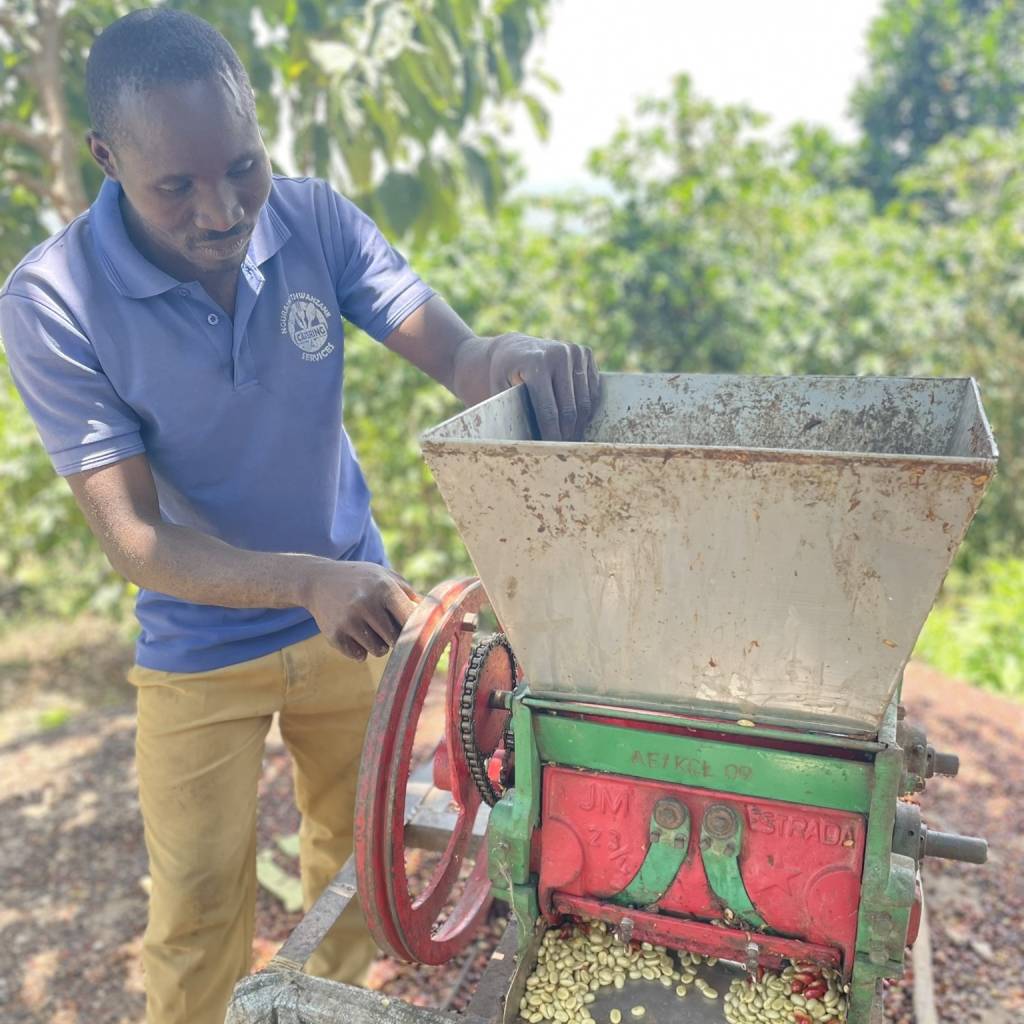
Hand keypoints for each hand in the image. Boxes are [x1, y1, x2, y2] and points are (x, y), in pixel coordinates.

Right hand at [303, 560, 420, 660]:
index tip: (420, 635)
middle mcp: (366, 604)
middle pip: (397, 639)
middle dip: (396, 638)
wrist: (318, 580)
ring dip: (379, 645)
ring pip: (379, 651)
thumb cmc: (361, 579)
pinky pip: (360, 656)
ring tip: (371, 629)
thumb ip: (410, 595)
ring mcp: (349, 621)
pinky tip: (354, 634)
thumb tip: (439, 614)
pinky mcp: (335, 635)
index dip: (417, 630)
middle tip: (388, 628)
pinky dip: (360, 650)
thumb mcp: (385, 577)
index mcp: (384, 588)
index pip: (411, 620)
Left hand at [488, 333, 600, 440]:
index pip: (549, 410)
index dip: (551, 435)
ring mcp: (575, 352)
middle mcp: (559, 354)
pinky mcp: (585, 353)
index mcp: (536, 363)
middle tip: (563, 450)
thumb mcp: (499, 390)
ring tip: (571, 439)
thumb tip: (518, 445)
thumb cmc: (503, 375)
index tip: (552, 451)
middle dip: (567, 434)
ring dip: (579, 424)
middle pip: (570, 409)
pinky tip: (576, 421)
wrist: (513, 348)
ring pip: (585, 402)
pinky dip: (586, 408)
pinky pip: (593, 390)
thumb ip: (509, 412)